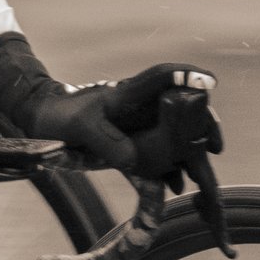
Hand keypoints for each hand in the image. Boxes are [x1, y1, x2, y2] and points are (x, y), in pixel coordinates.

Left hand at [0, 34, 220, 179]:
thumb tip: (132, 160)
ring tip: (203, 170)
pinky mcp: (132, 138)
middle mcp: (142, 104)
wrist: (44, 120)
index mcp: (131, 92)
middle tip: (216, 145)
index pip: (164, 75)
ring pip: (175, 132)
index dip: (189, 76)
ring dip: (190, 149)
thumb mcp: (81, 128)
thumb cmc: (61, 116)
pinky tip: (174, 184)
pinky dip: (169, 166)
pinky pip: (158, 151)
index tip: (210, 81)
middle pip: (183, 107)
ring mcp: (139, 121)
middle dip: (202, 124)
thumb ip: (107, 141)